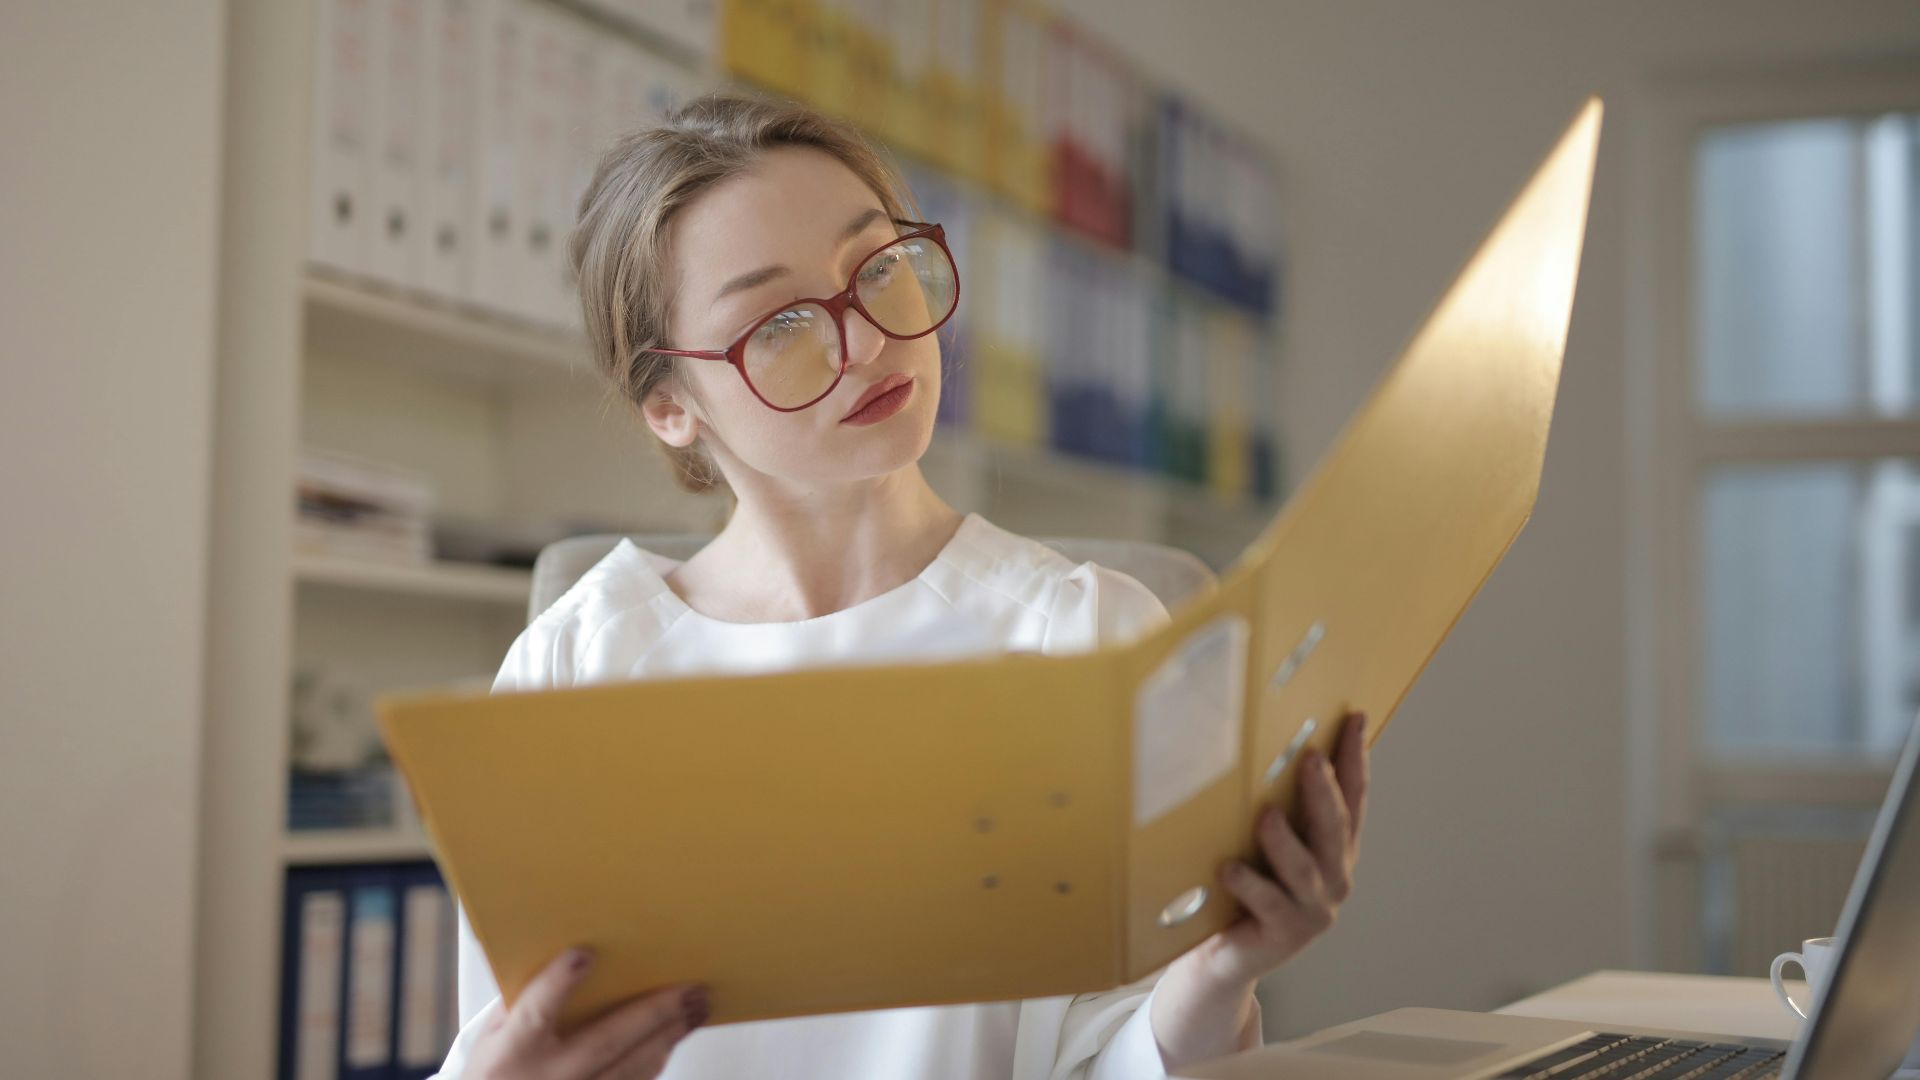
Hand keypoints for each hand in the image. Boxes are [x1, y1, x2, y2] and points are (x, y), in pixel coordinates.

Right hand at [468, 947, 706, 1079]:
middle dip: (653, 1011)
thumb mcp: (493, 1035)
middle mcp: (549, 1077)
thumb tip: (568, 955)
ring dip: (669, 1034)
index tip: (583, 955)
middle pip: (607, 1041)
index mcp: (513, 1051)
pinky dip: (657, 1059)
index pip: (536, 1013)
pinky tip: (674, 1037)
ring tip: (698, 1008)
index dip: (558, 984)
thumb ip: (525, 1001)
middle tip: (689, 987)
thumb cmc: (496, 1073)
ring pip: (631, 1066)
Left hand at [1207, 709, 1369, 983]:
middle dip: (1325, 792)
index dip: (1355, 758)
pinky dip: (1250, 884)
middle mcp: (1333, 878)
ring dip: (1284, 840)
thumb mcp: (1267, 843)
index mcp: (1335, 850)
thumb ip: (1278, 805)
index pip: (1353, 798)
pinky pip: (1268, 904)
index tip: (1356, 718)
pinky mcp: (1284, 935)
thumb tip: (1261, 743)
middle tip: (1311, 758)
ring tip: (1266, 814)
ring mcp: (1312, 910)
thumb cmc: (1246, 888)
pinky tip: (1230, 867)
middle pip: (1334, 829)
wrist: (1226, 954)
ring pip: (1304, 868)